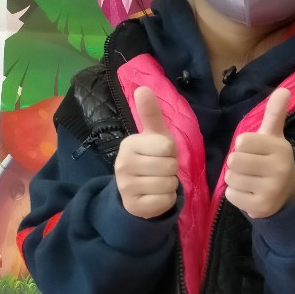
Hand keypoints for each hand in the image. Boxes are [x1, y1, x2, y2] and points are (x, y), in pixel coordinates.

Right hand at [115, 86, 178, 218]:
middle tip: (160, 170)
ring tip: (158, 181)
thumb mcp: (156, 135)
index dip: (171, 151)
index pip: (168, 146)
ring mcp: (125, 186)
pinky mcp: (134, 205)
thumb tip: (143, 88)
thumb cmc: (152, 158)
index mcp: (129, 144)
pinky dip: (167, 200)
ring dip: (170, 184)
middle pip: (170, 166)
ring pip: (169, 184)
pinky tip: (156, 196)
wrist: (139, 191)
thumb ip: (151, 113)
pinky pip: (165, 201)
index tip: (160, 153)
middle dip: (172, 169)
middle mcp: (122, 164)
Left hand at [225, 88, 294, 218]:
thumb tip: (284, 89)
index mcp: (280, 148)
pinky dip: (236, 195)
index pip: (242, 142)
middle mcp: (279, 168)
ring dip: (236, 180)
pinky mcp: (262, 206)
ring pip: (231, 178)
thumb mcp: (274, 137)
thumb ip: (275, 114)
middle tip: (252, 169)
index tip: (255, 152)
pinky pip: (232, 195)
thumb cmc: (273, 161)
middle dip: (237, 164)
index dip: (243, 147)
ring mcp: (272, 189)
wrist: (287, 195)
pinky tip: (251, 194)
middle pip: (234, 160)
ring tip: (251, 181)